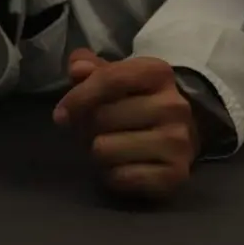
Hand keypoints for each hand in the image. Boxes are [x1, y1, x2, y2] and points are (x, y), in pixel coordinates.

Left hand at [54, 51, 197, 199]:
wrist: (182, 134)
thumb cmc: (138, 101)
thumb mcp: (116, 76)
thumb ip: (91, 68)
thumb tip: (77, 69)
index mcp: (157, 73)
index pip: (110, 80)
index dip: (78, 97)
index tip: (61, 114)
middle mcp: (173, 105)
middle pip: (101, 117)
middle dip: (87, 127)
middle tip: (93, 131)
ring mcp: (178, 141)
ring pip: (104, 149)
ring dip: (98, 152)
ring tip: (109, 147)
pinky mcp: (176, 174)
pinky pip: (119, 177)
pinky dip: (111, 174)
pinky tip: (122, 165)